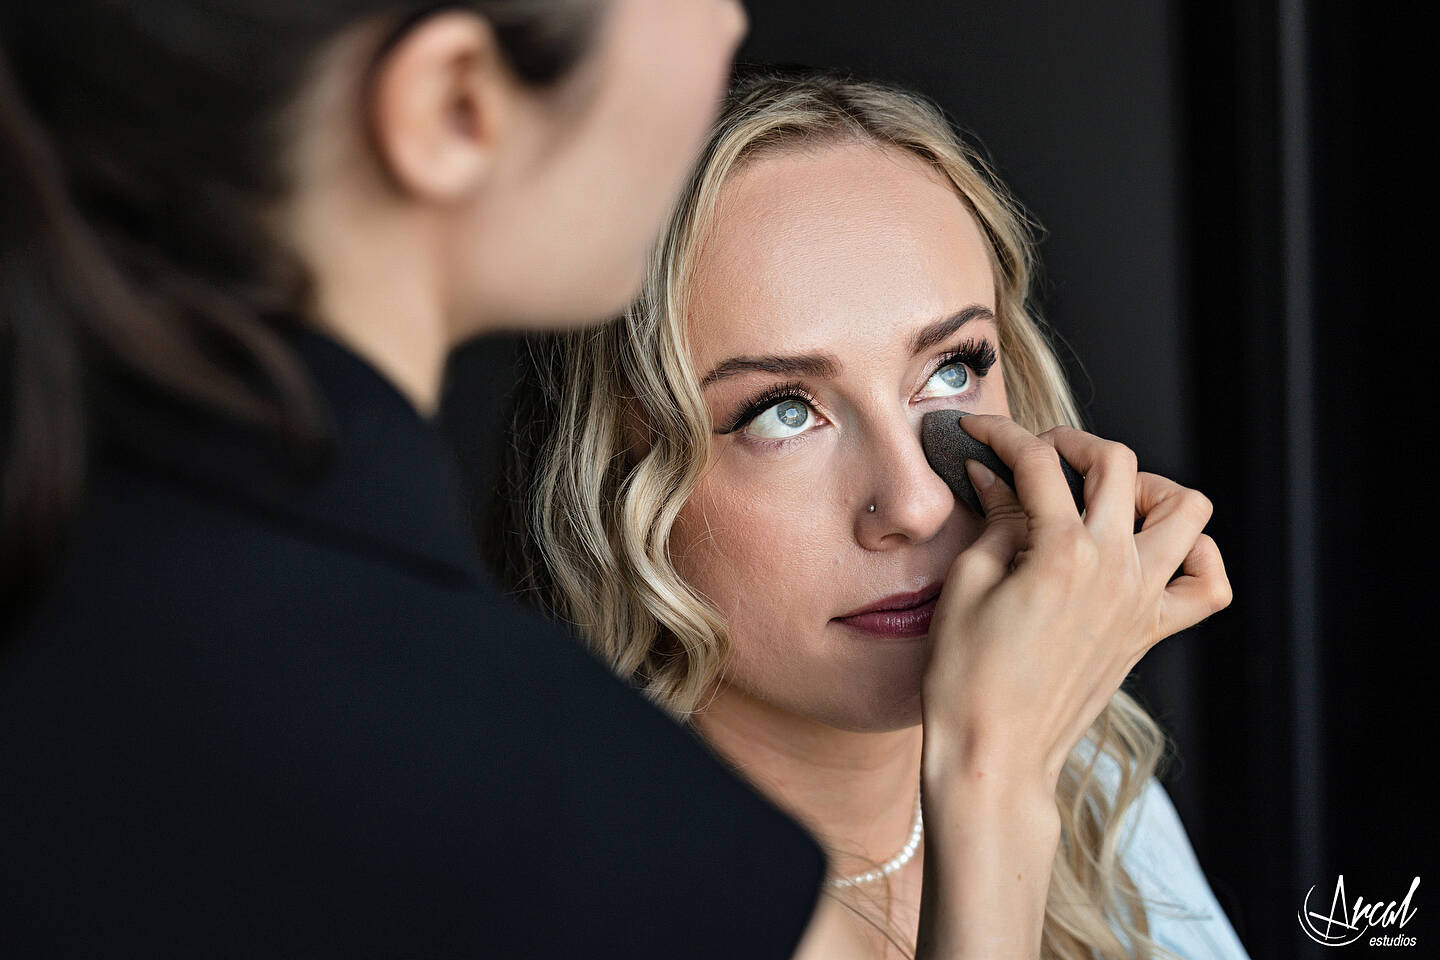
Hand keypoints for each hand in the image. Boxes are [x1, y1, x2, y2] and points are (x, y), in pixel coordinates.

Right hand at [921, 414, 1231, 794]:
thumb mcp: (966, 585)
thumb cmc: (966, 678)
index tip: (976, 434)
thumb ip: (993, 520)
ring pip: (1186, 509)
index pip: (1036, 464)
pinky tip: (1154, 552)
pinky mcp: (1149, 632)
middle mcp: (1115, 568)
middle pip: (1117, 464)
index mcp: (1062, 551)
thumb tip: (994, 475)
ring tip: (1103, 498)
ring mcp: (1142, 600)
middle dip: (1071, 444)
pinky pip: (1208, 585)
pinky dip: (1195, 555)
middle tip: (1035, 458)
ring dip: (1147, 486)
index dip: (1001, 436)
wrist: (995, 754)